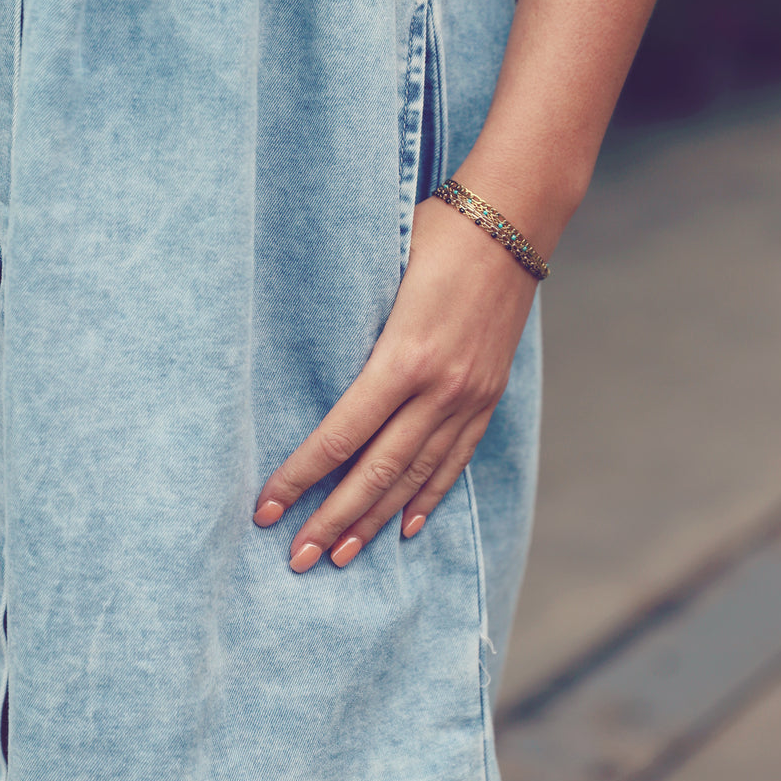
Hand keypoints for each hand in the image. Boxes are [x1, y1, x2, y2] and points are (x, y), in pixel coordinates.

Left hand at [252, 192, 539, 570]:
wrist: (512, 220)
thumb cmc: (434, 232)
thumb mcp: (380, 274)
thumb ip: (352, 332)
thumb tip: (306, 377)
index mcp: (403, 356)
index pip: (341, 435)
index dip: (301, 476)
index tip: (267, 508)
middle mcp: (439, 387)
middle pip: (376, 471)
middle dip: (332, 520)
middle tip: (297, 560)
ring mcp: (469, 396)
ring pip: (415, 476)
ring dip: (374, 521)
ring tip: (342, 556)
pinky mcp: (488, 394)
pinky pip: (455, 459)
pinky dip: (428, 497)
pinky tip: (405, 526)